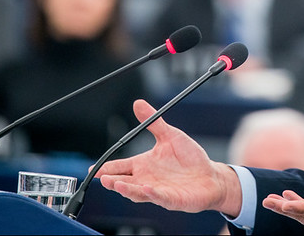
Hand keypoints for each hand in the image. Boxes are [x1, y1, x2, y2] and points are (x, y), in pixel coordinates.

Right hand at [94, 99, 241, 216]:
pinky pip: (160, 197)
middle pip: (124, 182)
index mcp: (144, 165)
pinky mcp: (172, 199)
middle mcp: (147, 179)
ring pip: (137, 193)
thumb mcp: (170, 136)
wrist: (210, 175)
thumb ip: (153, 122)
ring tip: (117, 183)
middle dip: (112, 180)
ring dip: (127, 189)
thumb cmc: (189, 158)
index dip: (105, 168)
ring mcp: (158, 190)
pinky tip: (146, 188)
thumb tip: (138, 103)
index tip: (92, 169)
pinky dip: (152, 193)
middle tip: (102, 177)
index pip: (120, 167)